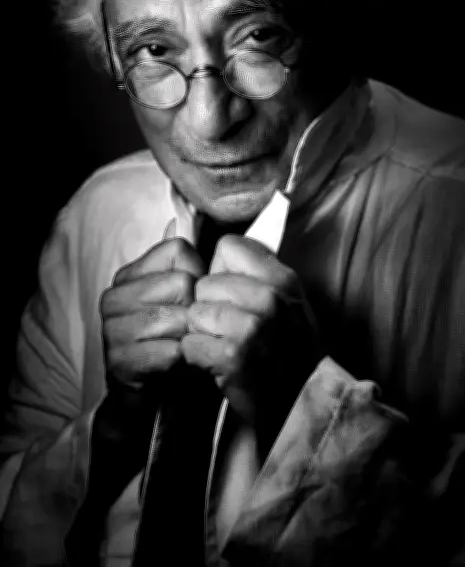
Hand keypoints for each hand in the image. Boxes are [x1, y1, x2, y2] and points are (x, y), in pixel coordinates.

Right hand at [101, 234, 204, 392]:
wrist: (149, 396)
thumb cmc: (169, 341)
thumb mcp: (177, 298)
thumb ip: (180, 263)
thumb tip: (176, 222)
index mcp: (128, 275)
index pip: (179, 249)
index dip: (198, 275)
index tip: (191, 299)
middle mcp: (114, 297)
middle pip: (182, 282)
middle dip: (196, 308)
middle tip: (189, 329)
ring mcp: (112, 329)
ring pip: (177, 317)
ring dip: (190, 337)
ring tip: (184, 346)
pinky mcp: (119, 362)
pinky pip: (169, 351)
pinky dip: (181, 361)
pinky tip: (175, 366)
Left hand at [182, 235, 321, 428]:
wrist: (301, 404)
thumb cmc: (288, 351)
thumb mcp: (287, 301)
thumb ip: (256, 273)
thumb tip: (213, 250)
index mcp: (283, 278)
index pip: (228, 246)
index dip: (221, 270)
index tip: (231, 294)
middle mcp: (270, 298)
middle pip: (204, 283)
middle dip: (207, 307)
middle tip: (227, 329)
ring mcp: (252, 327)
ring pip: (194, 313)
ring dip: (201, 334)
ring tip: (222, 347)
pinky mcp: (233, 356)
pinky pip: (190, 345)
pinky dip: (197, 359)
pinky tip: (217, 365)